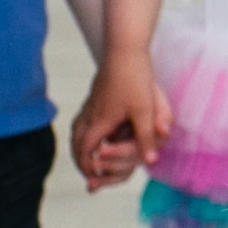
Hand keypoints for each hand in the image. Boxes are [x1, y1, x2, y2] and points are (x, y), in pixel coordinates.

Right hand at [70, 49, 170, 191]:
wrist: (124, 49)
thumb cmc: (135, 77)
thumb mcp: (144, 109)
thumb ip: (146, 136)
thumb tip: (150, 160)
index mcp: (99, 121)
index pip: (85, 151)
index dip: (88, 167)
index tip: (95, 178)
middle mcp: (90, 115)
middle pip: (77, 144)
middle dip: (81, 161)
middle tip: (89, 174)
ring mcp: (90, 105)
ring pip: (78, 131)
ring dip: (82, 147)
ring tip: (89, 157)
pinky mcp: (94, 97)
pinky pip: (83, 121)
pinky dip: (84, 133)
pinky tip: (95, 133)